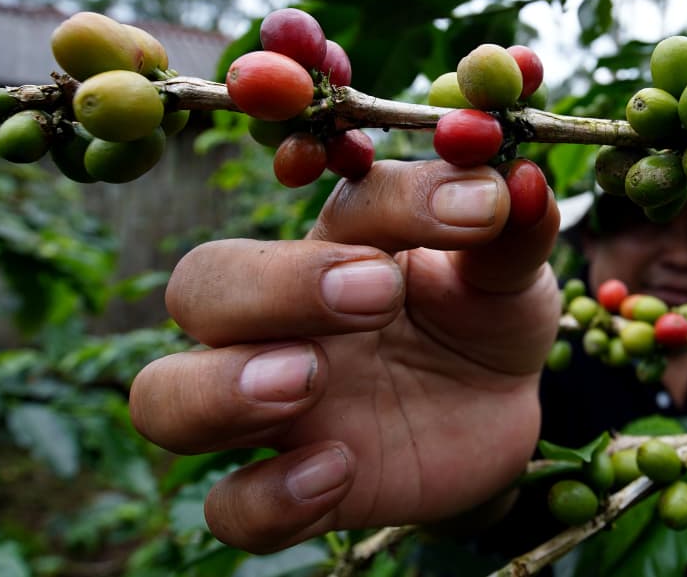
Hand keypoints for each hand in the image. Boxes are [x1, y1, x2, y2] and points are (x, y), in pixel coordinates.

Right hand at [129, 160, 560, 552]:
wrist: (500, 412)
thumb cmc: (488, 320)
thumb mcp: (512, 273)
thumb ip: (513, 232)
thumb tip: (520, 178)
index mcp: (342, 244)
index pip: (338, 204)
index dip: (403, 200)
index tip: (479, 208)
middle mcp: (286, 319)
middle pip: (202, 285)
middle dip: (273, 284)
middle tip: (376, 294)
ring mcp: (279, 408)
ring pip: (166, 396)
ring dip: (220, 388)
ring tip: (307, 380)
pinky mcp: (295, 490)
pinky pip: (230, 507)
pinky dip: (267, 496)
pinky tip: (340, 471)